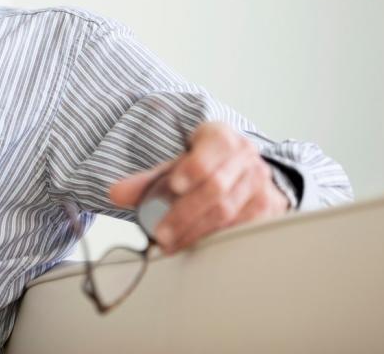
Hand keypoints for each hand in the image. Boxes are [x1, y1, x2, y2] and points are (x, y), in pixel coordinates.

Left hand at [109, 121, 288, 253]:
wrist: (244, 169)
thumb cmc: (206, 162)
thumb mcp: (178, 162)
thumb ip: (147, 179)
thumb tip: (116, 194)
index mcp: (222, 137)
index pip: (210, 151)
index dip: (192, 168)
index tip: (173, 185)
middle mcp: (246, 158)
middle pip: (215, 187)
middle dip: (185, 213)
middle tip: (160, 232)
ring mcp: (259, 184)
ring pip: (227, 211)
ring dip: (195, 231)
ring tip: (170, 243)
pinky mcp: (267, 208)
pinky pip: (240, 227)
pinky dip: (214, 238)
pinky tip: (195, 245)